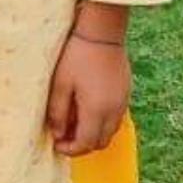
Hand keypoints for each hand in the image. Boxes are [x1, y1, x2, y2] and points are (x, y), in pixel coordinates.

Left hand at [46, 33, 130, 155]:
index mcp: (96, 111)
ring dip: (93, 134)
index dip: (70, 150)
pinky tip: (87, 109)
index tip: (56, 145)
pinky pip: (115, 118)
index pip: (85, 144)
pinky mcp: (126, 93)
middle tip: (64, 137)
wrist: (102, 32)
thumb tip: (57, 134)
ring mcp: (123, 102)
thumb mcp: (61, 84)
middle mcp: (114, 111)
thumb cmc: (78, 56)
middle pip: (100, 142)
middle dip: (82, 145)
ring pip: (110, 132)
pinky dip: (102, 123)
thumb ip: (58, 112)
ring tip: (74, 123)